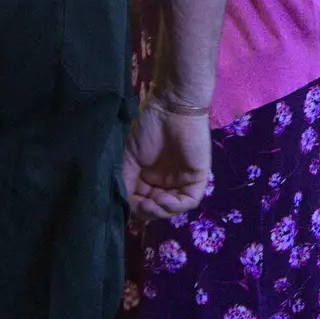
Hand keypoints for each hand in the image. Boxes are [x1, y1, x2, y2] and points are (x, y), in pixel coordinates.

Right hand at [124, 97, 211, 219]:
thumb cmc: (147, 128)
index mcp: (148, 177)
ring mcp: (182, 180)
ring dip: (160, 211)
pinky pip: (189, 200)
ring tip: (151, 204)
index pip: (141, 203)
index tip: (125, 205)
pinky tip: (163, 199)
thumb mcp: (129, 158)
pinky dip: (175, 206)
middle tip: (141, 206)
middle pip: (157, 209)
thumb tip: (122, 207)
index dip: (133, 208)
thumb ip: (125, 182)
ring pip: (173, 209)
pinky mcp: (198, 177)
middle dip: (147, 212)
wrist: (170, 107)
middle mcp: (165, 182)